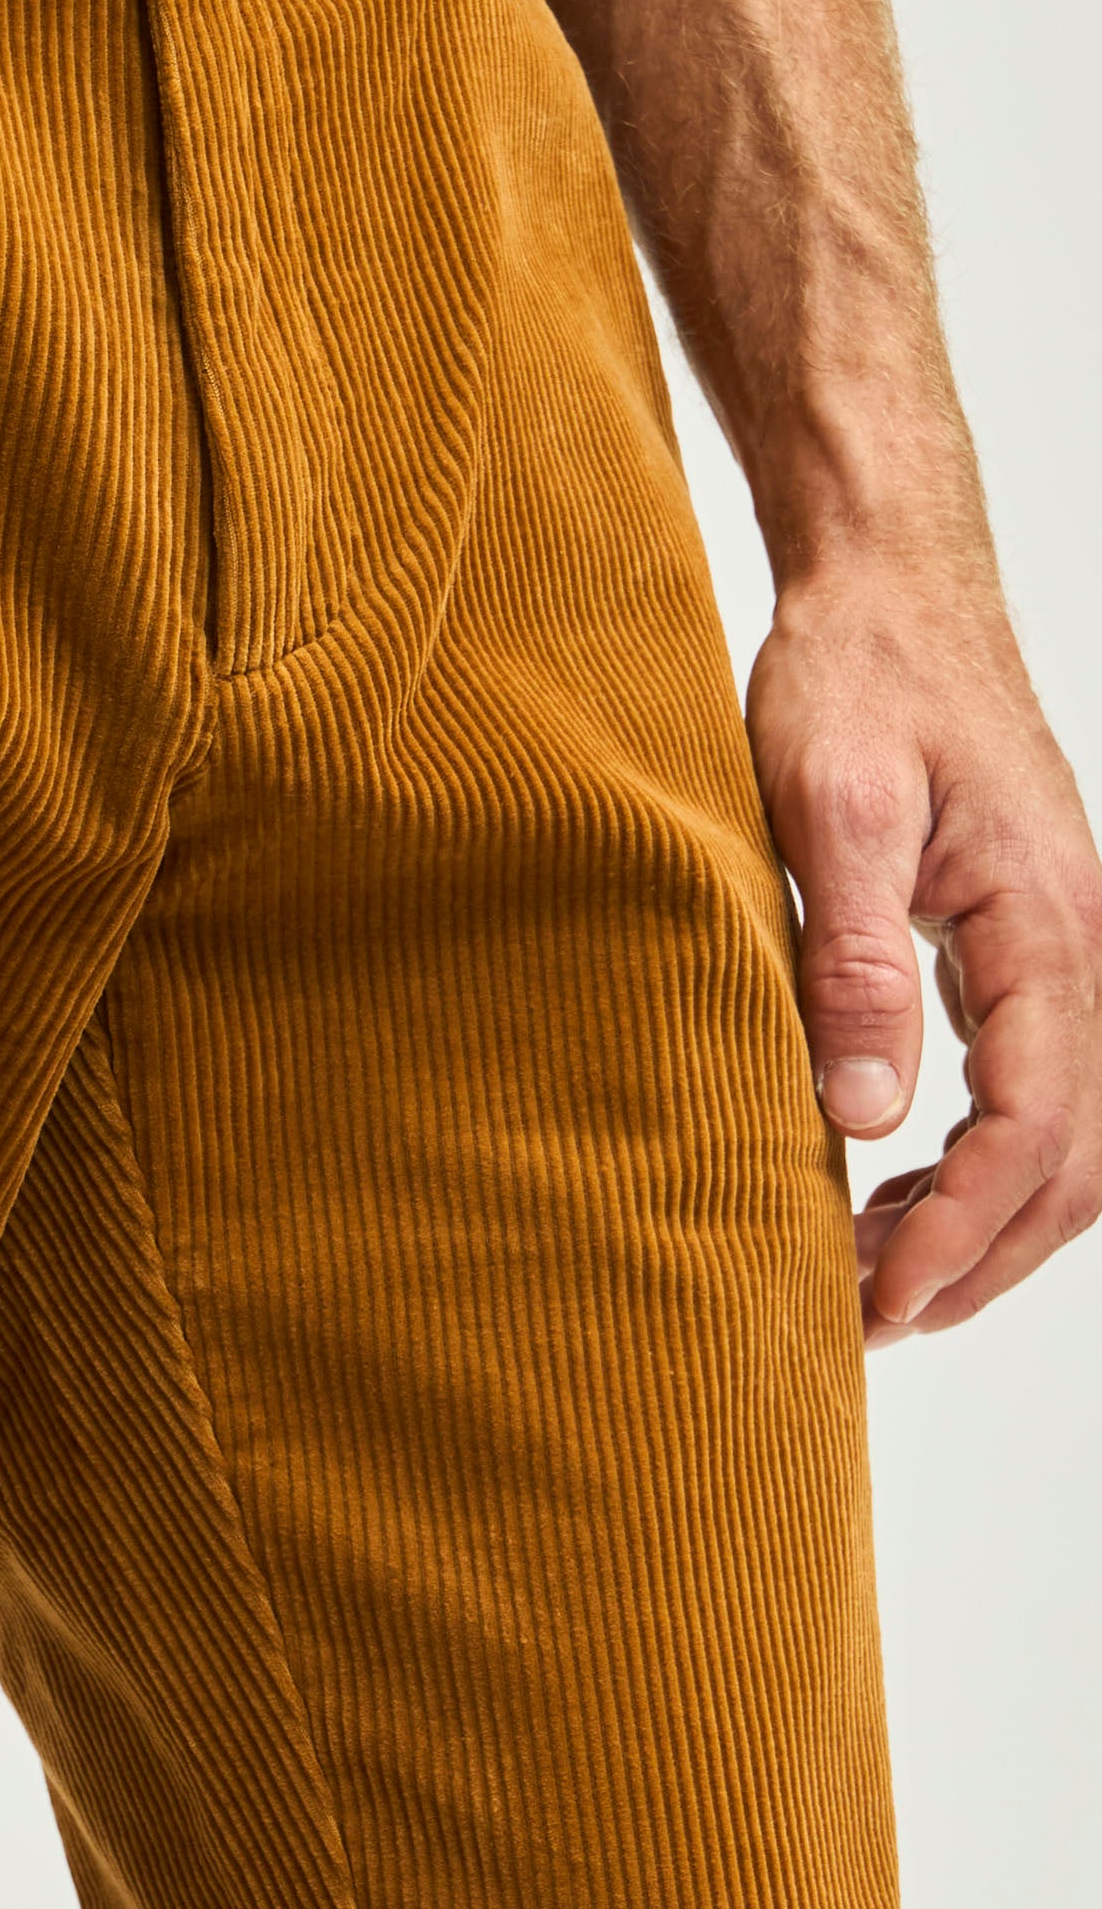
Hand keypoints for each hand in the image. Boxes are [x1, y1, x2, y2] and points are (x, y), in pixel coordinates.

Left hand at [748, 555, 1101, 1342]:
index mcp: (1046, 931)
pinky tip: (897, 1181)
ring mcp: (1059, 947)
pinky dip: (977, 1157)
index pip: (1031, 1132)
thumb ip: (853, 958)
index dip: (959, 1234)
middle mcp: (1080, 950)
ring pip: (1059, 1131)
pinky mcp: (1020, 938)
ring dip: (981, 1218)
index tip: (875, 1299)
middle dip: (979, 1258)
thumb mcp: (831, 806)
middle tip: (868, 1323)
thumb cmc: (854, 674)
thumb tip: (859, 1115)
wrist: (889, 585)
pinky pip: (1030, 1080)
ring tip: (874, 1277)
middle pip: (1070, 1160)